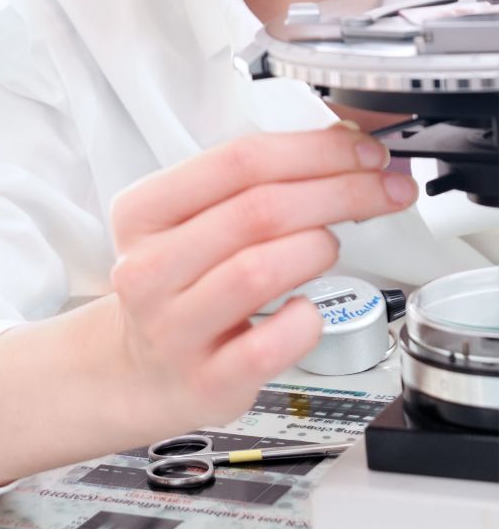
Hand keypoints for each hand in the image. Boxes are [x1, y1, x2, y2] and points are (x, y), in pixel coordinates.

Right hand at [105, 123, 412, 431]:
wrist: (143, 370)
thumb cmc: (178, 288)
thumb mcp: (183, 226)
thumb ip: (245, 188)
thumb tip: (340, 149)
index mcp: (142, 214)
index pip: (237, 162)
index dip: (314, 151)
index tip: (363, 153)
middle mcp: (150, 267)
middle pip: (259, 211)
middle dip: (341, 192)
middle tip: (385, 190)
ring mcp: (174, 326)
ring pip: (261, 270)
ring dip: (319, 248)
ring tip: (333, 247)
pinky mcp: (207, 378)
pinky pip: (271, 344)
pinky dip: (306, 321)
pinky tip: (308, 310)